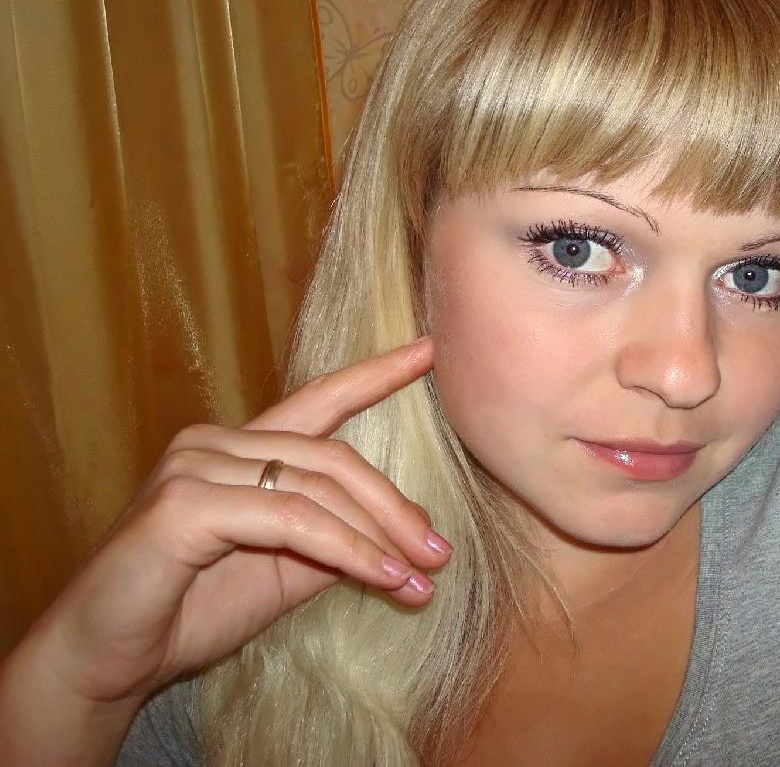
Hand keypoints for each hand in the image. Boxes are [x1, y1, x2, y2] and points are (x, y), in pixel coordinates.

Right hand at [19, 337, 442, 711]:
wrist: (106, 662)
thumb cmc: (189, 612)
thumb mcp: (283, 570)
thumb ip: (332, 539)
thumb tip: (404, 533)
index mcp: (239, 449)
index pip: (317, 400)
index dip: (374, 375)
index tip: (429, 350)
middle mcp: (215, 442)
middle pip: (333, 457)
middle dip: (395, 507)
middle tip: (439, 553)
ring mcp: (196, 466)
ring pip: (317, 488)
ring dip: (379, 537)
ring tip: (420, 577)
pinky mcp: (185, 504)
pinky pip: (291, 520)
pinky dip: (346, 549)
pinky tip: (380, 576)